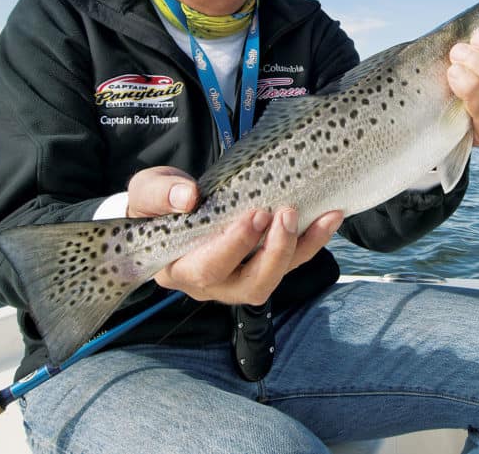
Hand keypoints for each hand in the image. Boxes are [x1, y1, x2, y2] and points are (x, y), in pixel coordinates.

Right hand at [127, 166, 342, 304]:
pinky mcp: (262, 265)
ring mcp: (240, 278)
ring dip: (301, 248)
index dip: (233, 247)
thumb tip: (188, 197)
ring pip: (275, 278)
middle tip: (285, 213)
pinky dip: (313, 240)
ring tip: (322, 215)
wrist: (171, 207)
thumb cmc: (158, 204)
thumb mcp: (147, 192)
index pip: (207, 270)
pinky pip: (292, 261)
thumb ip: (160, 193)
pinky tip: (331, 216)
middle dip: (273, 252)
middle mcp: (212, 285)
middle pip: (250, 285)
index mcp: (179, 270)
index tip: (254, 215)